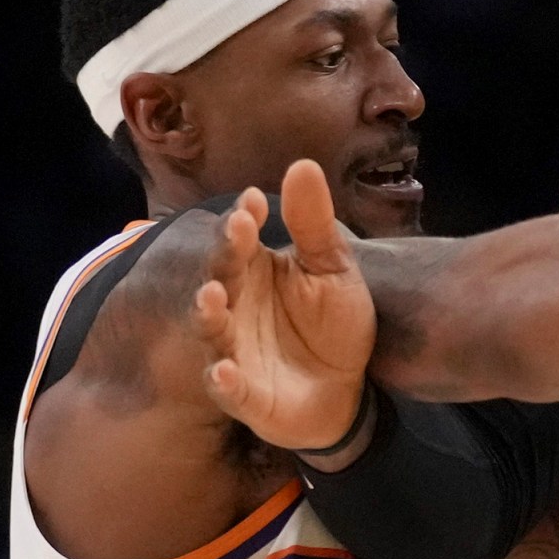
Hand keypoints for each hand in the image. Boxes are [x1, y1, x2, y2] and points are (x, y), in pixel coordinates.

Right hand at [192, 160, 377, 450]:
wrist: (349, 387)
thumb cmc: (333, 322)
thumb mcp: (332, 269)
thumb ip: (314, 224)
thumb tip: (302, 164)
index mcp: (253, 270)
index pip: (240, 239)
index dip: (244, 221)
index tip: (254, 203)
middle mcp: (235, 306)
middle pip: (221, 277)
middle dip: (223, 258)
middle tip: (236, 234)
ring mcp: (235, 350)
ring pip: (213, 330)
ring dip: (209, 314)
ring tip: (211, 295)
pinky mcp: (245, 394)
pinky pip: (229, 388)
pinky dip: (223, 380)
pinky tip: (224, 369)